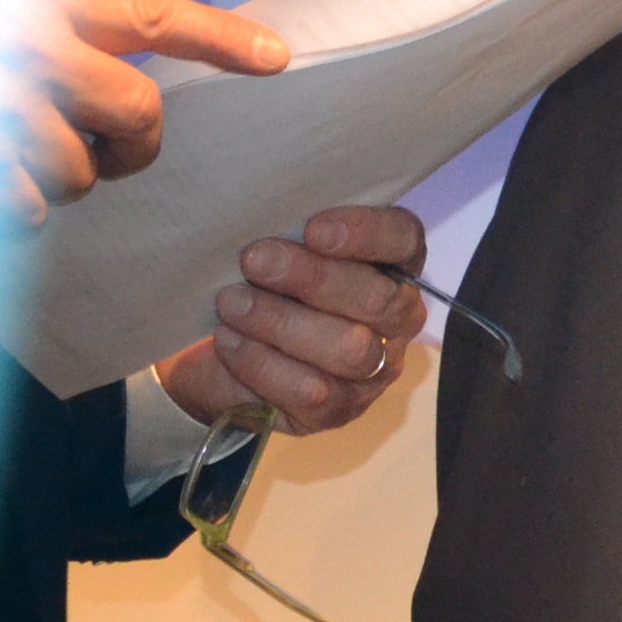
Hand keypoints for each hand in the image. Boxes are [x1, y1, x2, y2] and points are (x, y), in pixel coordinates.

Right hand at [0, 0, 287, 230]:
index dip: (219, 35)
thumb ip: (69, 41)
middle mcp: (15, 38)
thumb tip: (151, 78)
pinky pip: (31, 209)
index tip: (276, 56)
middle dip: (128, 144)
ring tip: (4, 155)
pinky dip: (8, 210)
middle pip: (138, 109)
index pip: (147, 11)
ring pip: (84, 172)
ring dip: (56, 181)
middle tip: (96, 149)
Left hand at [157, 206, 428, 435]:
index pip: (403, 240)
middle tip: (253, 260)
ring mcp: (373, 371)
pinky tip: (229, 340)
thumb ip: (288, 229)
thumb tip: (269, 211)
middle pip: (377, 298)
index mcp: (389, 265)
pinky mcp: (340, 410)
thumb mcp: (273, 248)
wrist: (219, 348)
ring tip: (231, 303)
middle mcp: (395, 319)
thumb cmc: (256, 284)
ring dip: (281, 322)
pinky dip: (262, 361)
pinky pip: (311, 390)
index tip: (312, 228)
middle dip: (312, 278)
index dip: (366, 233)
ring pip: (349, 349)